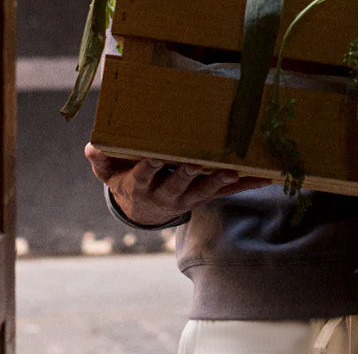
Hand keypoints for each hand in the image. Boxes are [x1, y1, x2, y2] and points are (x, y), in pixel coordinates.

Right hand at [84, 143, 273, 225]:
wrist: (143, 210)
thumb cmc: (125, 180)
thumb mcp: (109, 173)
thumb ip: (102, 160)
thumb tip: (92, 146)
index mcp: (140, 186)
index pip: (143, 176)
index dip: (150, 167)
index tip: (156, 156)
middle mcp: (166, 195)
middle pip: (178, 185)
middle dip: (189, 174)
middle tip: (198, 162)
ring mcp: (188, 198)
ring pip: (205, 191)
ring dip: (220, 181)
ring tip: (235, 170)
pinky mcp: (205, 196)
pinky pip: (227, 192)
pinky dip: (246, 184)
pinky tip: (265, 177)